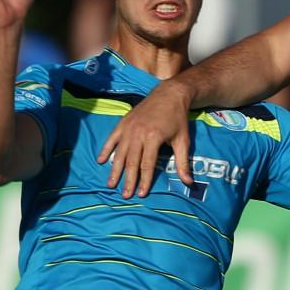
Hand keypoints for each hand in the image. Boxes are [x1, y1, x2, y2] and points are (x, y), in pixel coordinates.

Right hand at [97, 79, 192, 198]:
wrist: (169, 94)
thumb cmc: (178, 118)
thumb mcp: (183, 140)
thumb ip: (183, 162)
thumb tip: (189, 182)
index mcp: (153, 138)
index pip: (147, 165)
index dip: (144, 180)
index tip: (141, 194)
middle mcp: (138, 133)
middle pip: (131, 162)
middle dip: (128, 180)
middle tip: (125, 195)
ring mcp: (128, 128)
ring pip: (119, 153)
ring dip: (115, 169)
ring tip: (111, 184)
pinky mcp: (123, 122)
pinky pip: (112, 139)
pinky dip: (105, 150)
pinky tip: (101, 161)